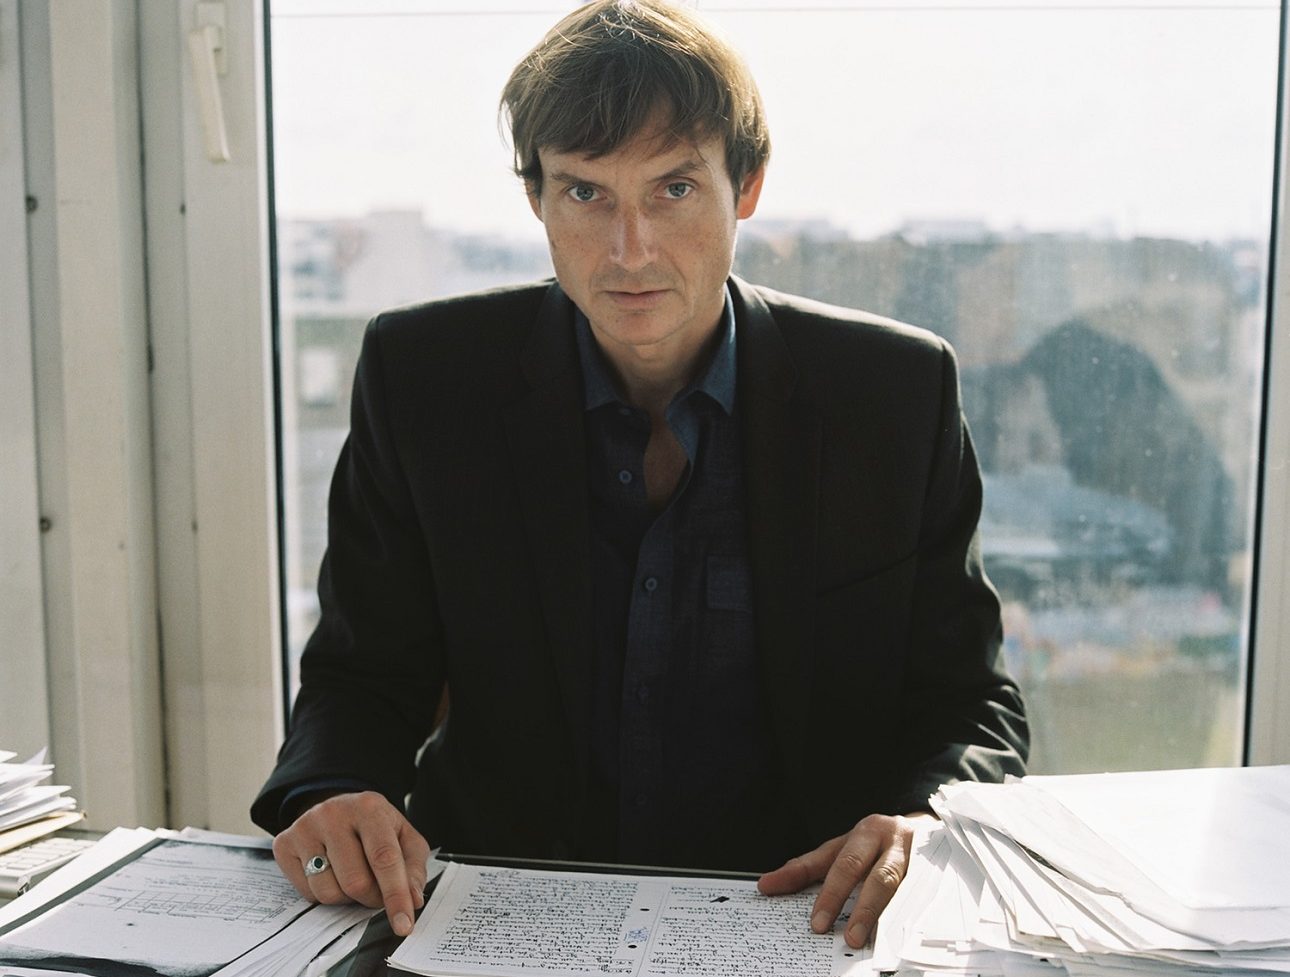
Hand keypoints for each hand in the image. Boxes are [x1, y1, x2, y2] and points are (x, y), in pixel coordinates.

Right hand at [272, 790, 429, 936]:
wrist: (337, 808)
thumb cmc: (374, 827)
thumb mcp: (403, 836)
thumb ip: (413, 867)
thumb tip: (413, 900)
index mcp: (369, 807)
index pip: (385, 858)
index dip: (396, 895)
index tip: (403, 925)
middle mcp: (333, 813)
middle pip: (356, 882)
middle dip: (371, 899)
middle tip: (376, 892)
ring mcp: (305, 828)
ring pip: (329, 892)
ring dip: (347, 898)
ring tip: (352, 877)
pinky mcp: (284, 844)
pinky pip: (307, 894)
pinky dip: (324, 894)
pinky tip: (330, 873)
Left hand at [757, 812, 933, 948]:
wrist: (933, 831)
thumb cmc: (880, 845)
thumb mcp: (844, 849)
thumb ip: (808, 868)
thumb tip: (766, 884)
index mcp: (865, 833)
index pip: (838, 862)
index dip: (820, 888)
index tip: (805, 914)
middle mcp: (889, 840)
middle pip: (865, 870)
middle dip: (843, 900)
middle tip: (825, 927)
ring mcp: (916, 855)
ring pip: (893, 882)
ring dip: (874, 911)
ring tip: (858, 937)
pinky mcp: (936, 872)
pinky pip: (921, 895)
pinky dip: (907, 914)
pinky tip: (897, 932)